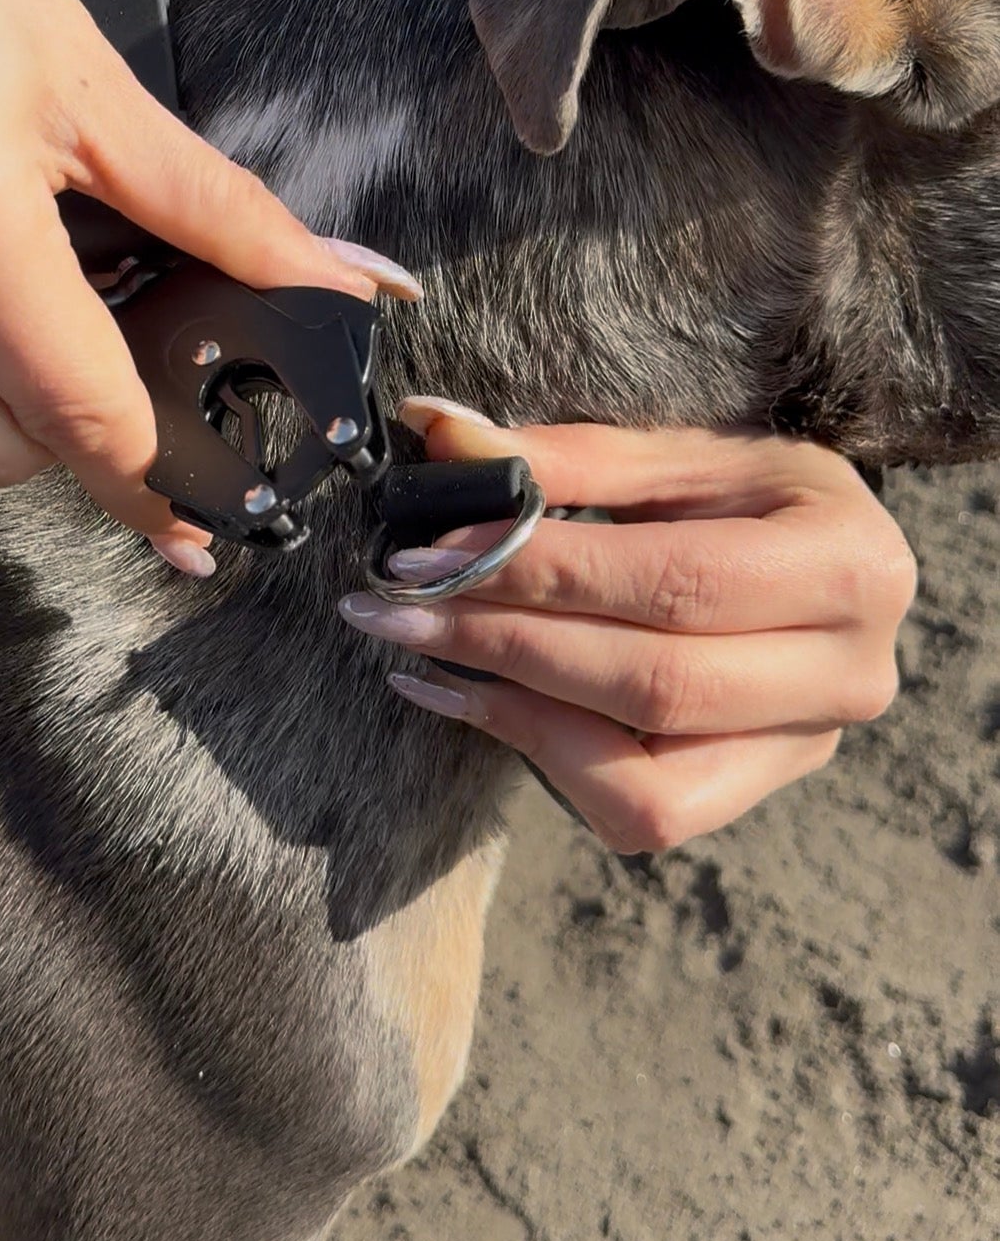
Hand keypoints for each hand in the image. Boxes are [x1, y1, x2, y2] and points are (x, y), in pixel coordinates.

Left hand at [340, 401, 916, 849]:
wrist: (826, 561)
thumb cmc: (754, 495)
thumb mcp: (684, 457)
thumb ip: (569, 458)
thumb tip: (436, 428)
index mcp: (850, 565)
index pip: (672, 582)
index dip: (544, 573)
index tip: (429, 552)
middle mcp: (850, 674)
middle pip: (652, 682)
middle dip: (504, 643)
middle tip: (391, 604)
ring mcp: (808, 751)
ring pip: (646, 781)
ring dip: (515, 715)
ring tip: (417, 652)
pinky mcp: (755, 792)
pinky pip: (638, 813)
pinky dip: (543, 756)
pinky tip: (469, 696)